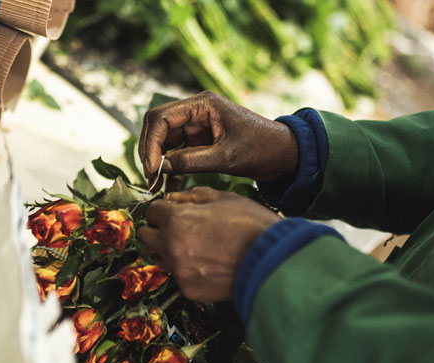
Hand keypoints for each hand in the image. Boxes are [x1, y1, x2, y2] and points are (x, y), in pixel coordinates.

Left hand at [137, 187, 280, 302]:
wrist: (272, 262)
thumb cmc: (252, 226)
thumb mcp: (224, 198)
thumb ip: (192, 196)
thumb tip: (173, 198)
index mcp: (177, 220)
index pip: (151, 211)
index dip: (163, 209)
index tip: (171, 211)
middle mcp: (171, 246)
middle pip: (146, 236)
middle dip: (158, 229)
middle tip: (176, 228)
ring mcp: (179, 271)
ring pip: (158, 257)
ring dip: (168, 250)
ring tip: (193, 246)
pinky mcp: (189, 290)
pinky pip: (178, 277)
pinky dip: (187, 270)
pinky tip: (207, 263)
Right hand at [139, 91, 297, 188]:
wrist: (283, 154)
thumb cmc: (262, 148)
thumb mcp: (226, 157)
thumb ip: (191, 161)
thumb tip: (161, 168)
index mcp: (202, 104)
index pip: (162, 118)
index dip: (152, 143)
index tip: (151, 168)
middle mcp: (196, 111)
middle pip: (158, 127)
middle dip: (150, 152)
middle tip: (149, 178)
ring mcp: (197, 126)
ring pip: (165, 142)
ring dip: (158, 163)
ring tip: (155, 186)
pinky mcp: (201, 142)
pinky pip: (177, 153)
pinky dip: (171, 168)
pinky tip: (168, 186)